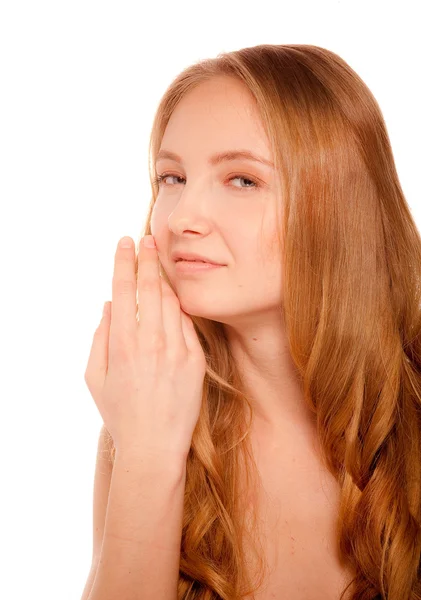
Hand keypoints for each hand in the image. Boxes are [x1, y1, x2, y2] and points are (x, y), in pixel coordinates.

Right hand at [84, 235, 206, 461]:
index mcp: (122, 344)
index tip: (126, 242)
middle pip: (151, 288)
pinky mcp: (195, 359)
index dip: (124, 262)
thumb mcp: (94, 377)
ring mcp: (176, 350)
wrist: (154, 445)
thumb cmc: (119, 412)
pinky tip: (173, 299)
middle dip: (149, 259)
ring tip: (160, 263)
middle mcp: (151, 342)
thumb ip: (99, 337)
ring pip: (171, 302)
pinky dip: (178, 308)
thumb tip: (109, 305)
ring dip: (164, 279)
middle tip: (148, 239)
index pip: (124, 290)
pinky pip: (186, 323)